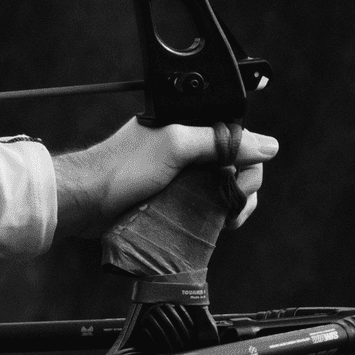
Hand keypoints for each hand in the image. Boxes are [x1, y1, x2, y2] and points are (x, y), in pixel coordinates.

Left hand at [52, 118, 277, 238]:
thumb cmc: (122, 168)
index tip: (242, 182)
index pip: (237, 140)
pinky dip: (218, 217)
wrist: (86, 202)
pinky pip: (208, 208)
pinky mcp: (175, 202)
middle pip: (237, 167)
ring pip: (225, 190)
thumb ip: (219, 142)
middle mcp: (189, 150)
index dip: (248, 160)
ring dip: (234, 206)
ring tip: (228, 221)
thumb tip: (268, 145)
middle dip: (243, 188)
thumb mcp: (174, 146)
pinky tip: (218, 227)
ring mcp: (183, 178)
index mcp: (190, 127)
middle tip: (234, 206)